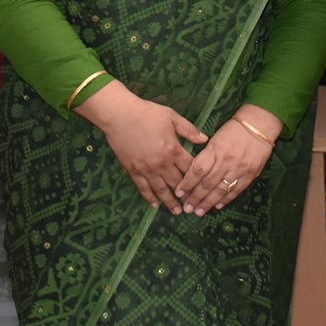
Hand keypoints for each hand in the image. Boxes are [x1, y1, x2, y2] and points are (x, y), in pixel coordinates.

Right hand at [79, 82, 206, 213]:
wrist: (120, 115)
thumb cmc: (147, 113)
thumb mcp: (172, 117)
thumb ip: (189, 130)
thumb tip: (205, 139)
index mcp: (173, 150)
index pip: (190, 168)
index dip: (198, 178)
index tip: (203, 186)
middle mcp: (162, 164)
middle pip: (177, 183)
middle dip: (186, 195)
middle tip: (193, 205)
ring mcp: (147, 169)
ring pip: (161, 190)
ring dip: (170, 202)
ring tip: (177, 212)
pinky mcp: (133, 170)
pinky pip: (143, 188)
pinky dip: (149, 197)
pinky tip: (154, 205)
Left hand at [176, 106, 281, 215]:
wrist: (259, 125)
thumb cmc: (234, 129)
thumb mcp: (216, 138)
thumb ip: (206, 155)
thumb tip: (194, 173)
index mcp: (215, 150)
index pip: (198, 170)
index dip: (187, 183)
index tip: (179, 192)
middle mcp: (226, 161)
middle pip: (208, 183)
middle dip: (195, 197)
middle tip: (187, 208)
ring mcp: (239, 169)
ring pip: (221, 190)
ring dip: (209, 202)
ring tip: (199, 212)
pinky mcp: (250, 174)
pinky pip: (236, 190)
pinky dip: (226, 199)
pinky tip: (218, 206)